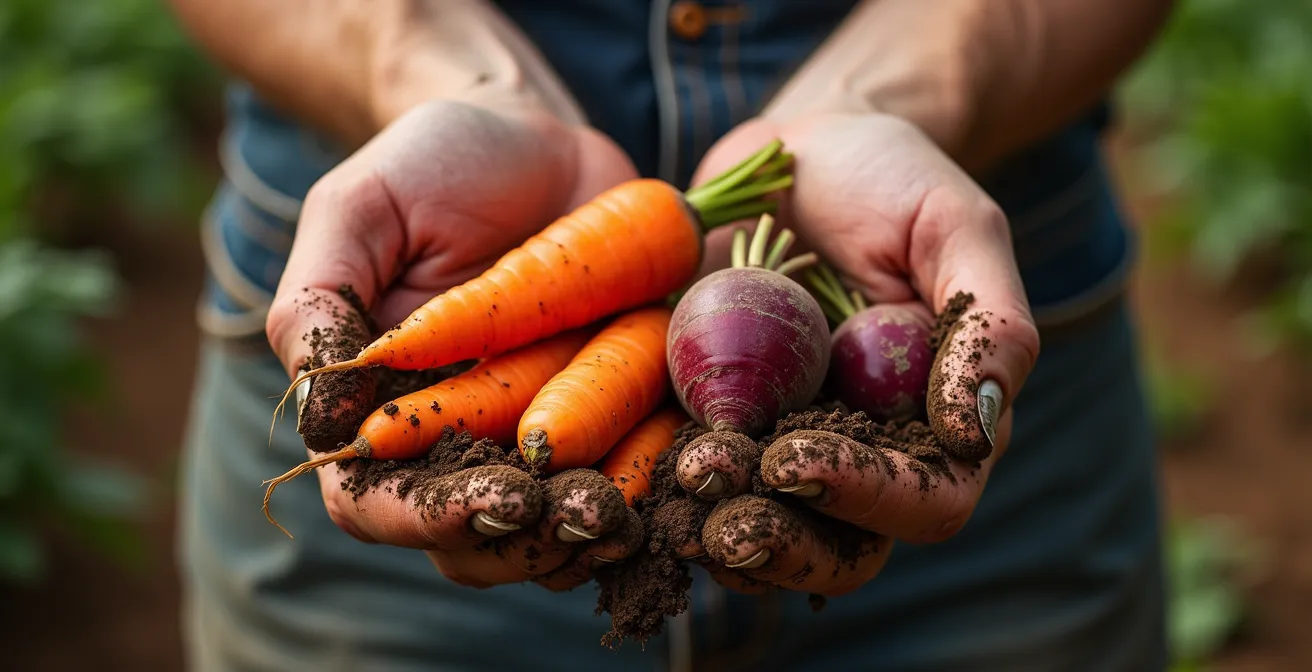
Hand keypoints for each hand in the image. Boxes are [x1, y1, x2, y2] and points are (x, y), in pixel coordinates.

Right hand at [265, 99, 642, 587]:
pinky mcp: (614, 418)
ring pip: (555, 533)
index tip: (492, 498)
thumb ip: (320, 300)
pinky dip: (655, 490)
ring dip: (591, 535)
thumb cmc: (435, 168)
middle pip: (474, 542)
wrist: (542, 141)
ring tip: (626, 512)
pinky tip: (686, 473)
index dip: (427, 518)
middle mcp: (458, 442)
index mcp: (380, 412)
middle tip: (577, 514)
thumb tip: (317, 417)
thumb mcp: (362, 210)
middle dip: (524, 543)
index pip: (376, 505)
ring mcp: (540, 439)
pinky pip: (633, 481)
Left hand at [680, 112, 1040, 595]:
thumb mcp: (958, 228)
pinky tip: (626, 481)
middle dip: (784, 543)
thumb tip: (976, 433)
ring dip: (717, 531)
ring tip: (678, 499)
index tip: (796, 459)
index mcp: (933, 425)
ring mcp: (780, 443)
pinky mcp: (710, 420)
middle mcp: (860, 451)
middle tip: (727, 523)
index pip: (925, 501)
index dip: (867, 498)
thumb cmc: (893, 181)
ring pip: (760, 531)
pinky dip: (661, 492)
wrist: (798, 152)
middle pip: (840, 546)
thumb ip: (989, 325)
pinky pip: (687, 480)